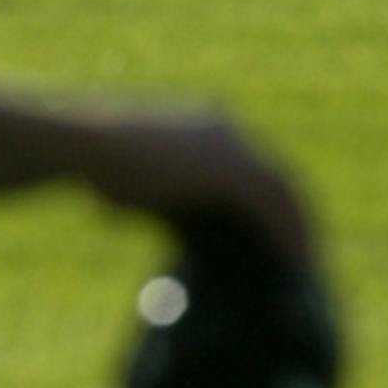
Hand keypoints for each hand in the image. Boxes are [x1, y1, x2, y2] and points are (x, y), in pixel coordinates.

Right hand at [81, 111, 315, 268]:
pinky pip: (273, 207)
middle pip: (276, 174)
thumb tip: (185, 230)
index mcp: (203, 122)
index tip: (272, 228)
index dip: (267, 197)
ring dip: (298, 228)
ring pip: (283, 191)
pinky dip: (288, 235)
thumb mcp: (144, 180)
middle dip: (292, 213)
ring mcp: (230, 145)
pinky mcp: (229, 168)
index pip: (252, 162)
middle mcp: (224, 128)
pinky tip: (294, 264)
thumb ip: (174, 197)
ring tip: (304, 265)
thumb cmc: (97, 162)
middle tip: (300, 252)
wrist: (83, 145)